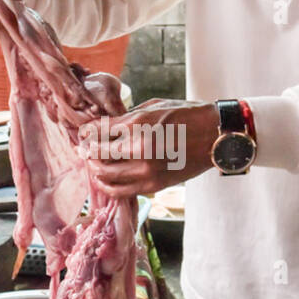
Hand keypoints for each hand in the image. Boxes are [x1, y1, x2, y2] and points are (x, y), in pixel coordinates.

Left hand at [81, 99, 219, 198]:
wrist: (215, 137)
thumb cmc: (187, 115)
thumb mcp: (153, 107)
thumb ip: (127, 118)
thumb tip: (105, 126)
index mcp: (138, 125)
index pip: (98, 132)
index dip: (85, 133)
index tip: (82, 134)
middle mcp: (139, 149)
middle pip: (97, 155)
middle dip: (88, 152)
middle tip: (85, 150)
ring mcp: (146, 171)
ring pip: (106, 177)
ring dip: (96, 171)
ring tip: (95, 165)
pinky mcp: (153, 186)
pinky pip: (121, 192)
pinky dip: (110, 186)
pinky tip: (108, 179)